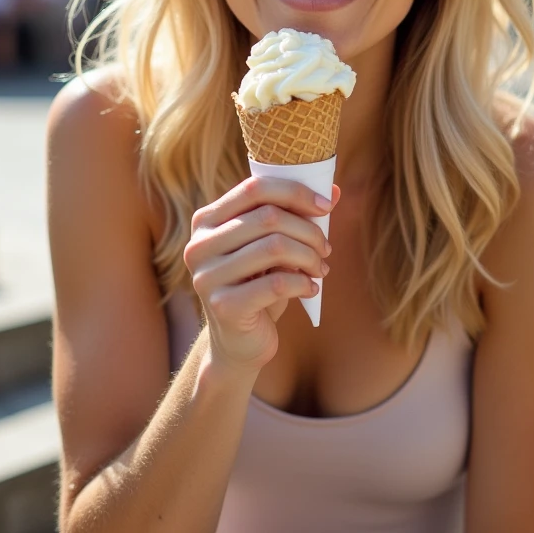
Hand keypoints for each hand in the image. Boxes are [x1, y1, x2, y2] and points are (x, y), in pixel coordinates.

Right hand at [184, 177, 339, 372]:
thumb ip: (295, 216)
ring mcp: (207, 276)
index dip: (295, 192)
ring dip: (309, 256)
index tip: (326, 207)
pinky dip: (303, 283)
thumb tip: (334, 190)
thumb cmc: (258, 285)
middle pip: (268, 217)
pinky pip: (276, 283)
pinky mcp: (222, 306)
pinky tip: (311, 289)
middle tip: (326, 248)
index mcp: (207, 220)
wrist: (239, 343)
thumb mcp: (273, 247)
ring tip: (321, 269)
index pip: (254, 188)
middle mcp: (199, 245)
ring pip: (274, 247)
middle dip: (308, 230)